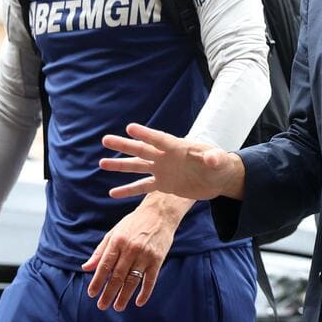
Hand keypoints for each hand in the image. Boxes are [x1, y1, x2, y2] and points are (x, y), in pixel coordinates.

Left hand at [82, 195, 186, 311]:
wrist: (160, 213)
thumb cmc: (134, 223)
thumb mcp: (114, 232)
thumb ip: (100, 251)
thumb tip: (86, 268)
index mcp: (117, 241)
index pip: (104, 265)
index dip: (97, 281)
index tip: (92, 294)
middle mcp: (131, 248)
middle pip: (117, 276)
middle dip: (108, 293)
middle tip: (102, 306)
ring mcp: (145, 255)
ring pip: (133, 280)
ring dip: (124, 296)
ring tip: (118, 307)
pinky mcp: (158, 259)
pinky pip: (150, 280)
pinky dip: (145, 293)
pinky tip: (138, 302)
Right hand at [101, 123, 243, 201]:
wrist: (218, 178)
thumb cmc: (220, 164)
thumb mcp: (219, 161)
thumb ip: (214, 158)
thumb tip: (213, 158)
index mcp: (178, 147)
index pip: (159, 139)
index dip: (146, 134)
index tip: (130, 128)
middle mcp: (166, 157)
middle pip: (142, 149)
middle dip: (124, 145)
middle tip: (105, 139)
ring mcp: (162, 170)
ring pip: (137, 167)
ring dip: (120, 165)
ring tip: (101, 163)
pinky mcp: (163, 184)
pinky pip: (142, 187)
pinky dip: (128, 190)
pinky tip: (113, 193)